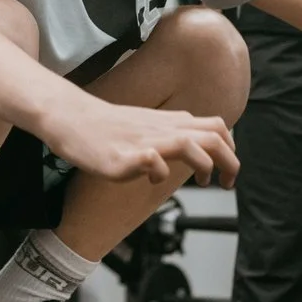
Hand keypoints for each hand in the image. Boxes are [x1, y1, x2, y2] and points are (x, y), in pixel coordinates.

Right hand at [42, 98, 239, 188]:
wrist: (70, 118)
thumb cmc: (107, 126)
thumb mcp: (147, 125)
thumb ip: (172, 133)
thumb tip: (197, 149)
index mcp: (169, 122)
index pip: (215, 127)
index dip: (230, 149)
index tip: (227, 170)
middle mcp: (161, 129)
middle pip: (212, 137)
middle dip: (230, 162)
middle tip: (228, 183)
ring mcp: (142, 142)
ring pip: (188, 144)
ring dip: (203, 165)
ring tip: (201, 182)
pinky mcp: (122, 156)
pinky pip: (151, 161)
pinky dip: (159, 172)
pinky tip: (153, 178)